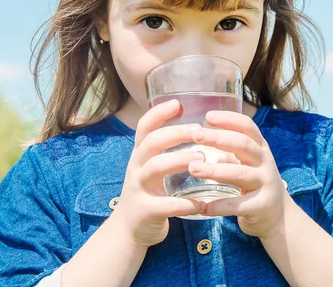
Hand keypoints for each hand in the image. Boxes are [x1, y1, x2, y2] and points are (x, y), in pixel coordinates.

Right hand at [112, 100, 220, 247]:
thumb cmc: (150, 193)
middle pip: (151, 142)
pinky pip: (164, 205)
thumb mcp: (154, 168)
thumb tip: (203, 131)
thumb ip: (169, 151)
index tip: (178, 103)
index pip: (144, 127)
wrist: (129, 230)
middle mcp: (136, 167)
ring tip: (202, 159)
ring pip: (154, 168)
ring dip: (178, 160)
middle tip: (199, 131)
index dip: (159, 113)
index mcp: (140, 154)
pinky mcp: (145, 211)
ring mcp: (138, 188)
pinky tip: (201, 203)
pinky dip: (184, 204)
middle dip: (175, 133)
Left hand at [187, 110, 290, 238]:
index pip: (247, 127)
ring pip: (240, 174)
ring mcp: (266, 184)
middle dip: (218, 138)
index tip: (208, 116)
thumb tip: (202, 138)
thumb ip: (229, 152)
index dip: (229, 119)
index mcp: (260, 148)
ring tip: (193, 168)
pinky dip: (219, 206)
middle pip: (243, 145)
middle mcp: (265, 162)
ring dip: (215, 170)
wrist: (280, 216)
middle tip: (196, 135)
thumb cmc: (256, 184)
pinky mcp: (262, 206)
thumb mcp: (247, 163)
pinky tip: (202, 207)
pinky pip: (238, 205)